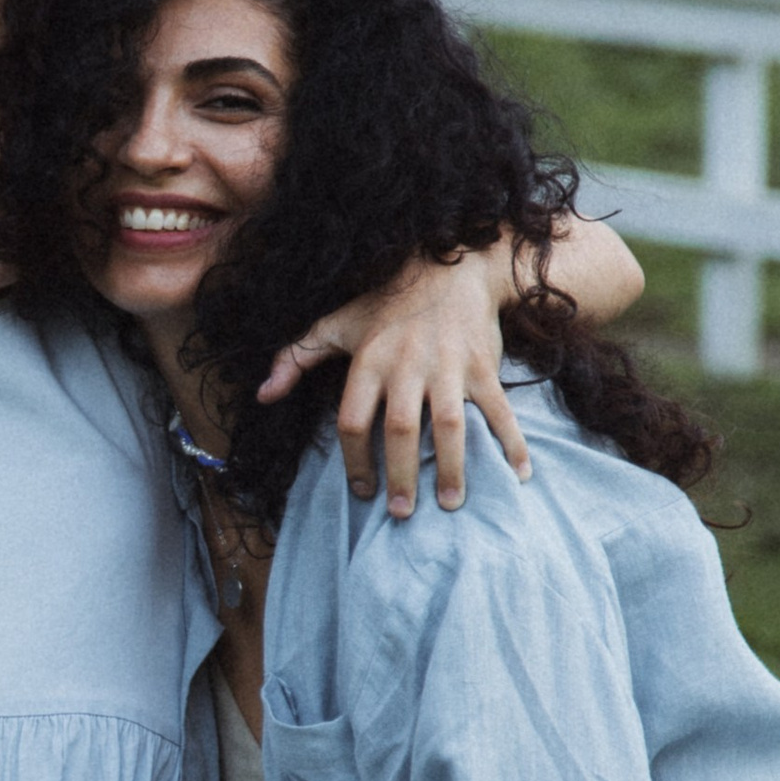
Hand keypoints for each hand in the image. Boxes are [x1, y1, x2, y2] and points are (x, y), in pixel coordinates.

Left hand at [259, 247, 527, 518]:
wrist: (451, 267)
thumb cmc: (386, 303)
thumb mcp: (337, 323)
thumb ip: (296, 357)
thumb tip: (261, 395)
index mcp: (369, 360)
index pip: (353, 419)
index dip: (354, 459)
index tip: (362, 490)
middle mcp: (407, 365)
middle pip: (399, 429)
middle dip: (400, 475)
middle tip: (401, 513)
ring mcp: (448, 366)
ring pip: (448, 425)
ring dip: (452, 468)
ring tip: (451, 504)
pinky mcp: (482, 367)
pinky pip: (498, 411)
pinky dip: (511, 443)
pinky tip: (517, 475)